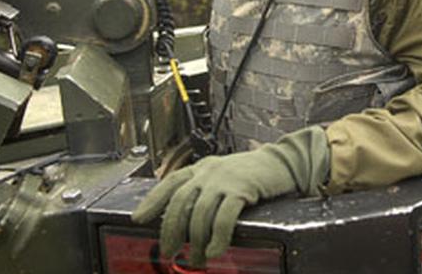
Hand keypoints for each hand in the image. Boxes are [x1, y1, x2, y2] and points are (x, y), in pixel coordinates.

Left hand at [132, 126, 328, 266]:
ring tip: (197, 259)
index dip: (152, 201)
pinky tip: (216, 250)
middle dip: (172, 231)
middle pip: (180, 203)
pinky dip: (217, 237)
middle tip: (170, 251)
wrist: (282, 162)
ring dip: (196, 241)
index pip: (169, 183)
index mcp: (201, 167)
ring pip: (200, 215)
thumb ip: (204, 188)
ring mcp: (224, 180)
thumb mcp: (223, 174)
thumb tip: (186, 217)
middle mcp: (208, 172)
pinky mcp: (241, 190)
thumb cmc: (253, 172)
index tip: (139, 219)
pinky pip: (223, 219)